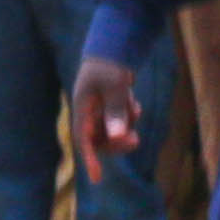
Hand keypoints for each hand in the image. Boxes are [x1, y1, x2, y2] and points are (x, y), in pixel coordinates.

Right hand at [68, 50, 144, 178]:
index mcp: (83, 107)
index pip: (83, 139)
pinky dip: (127, 116)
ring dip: (124, 127)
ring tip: (135, 111)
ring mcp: (98, 106)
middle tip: (136, 141)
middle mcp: (88, 109)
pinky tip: (134, 104)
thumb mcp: (116, 87)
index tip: (97, 178)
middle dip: (116, 142)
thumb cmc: (112, 62)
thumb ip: (115, 112)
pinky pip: (117, 118)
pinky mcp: (109, 101)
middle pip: (98, 138)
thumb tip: (117, 136)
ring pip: (110, 129)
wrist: (115, 41)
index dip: (89, 159)